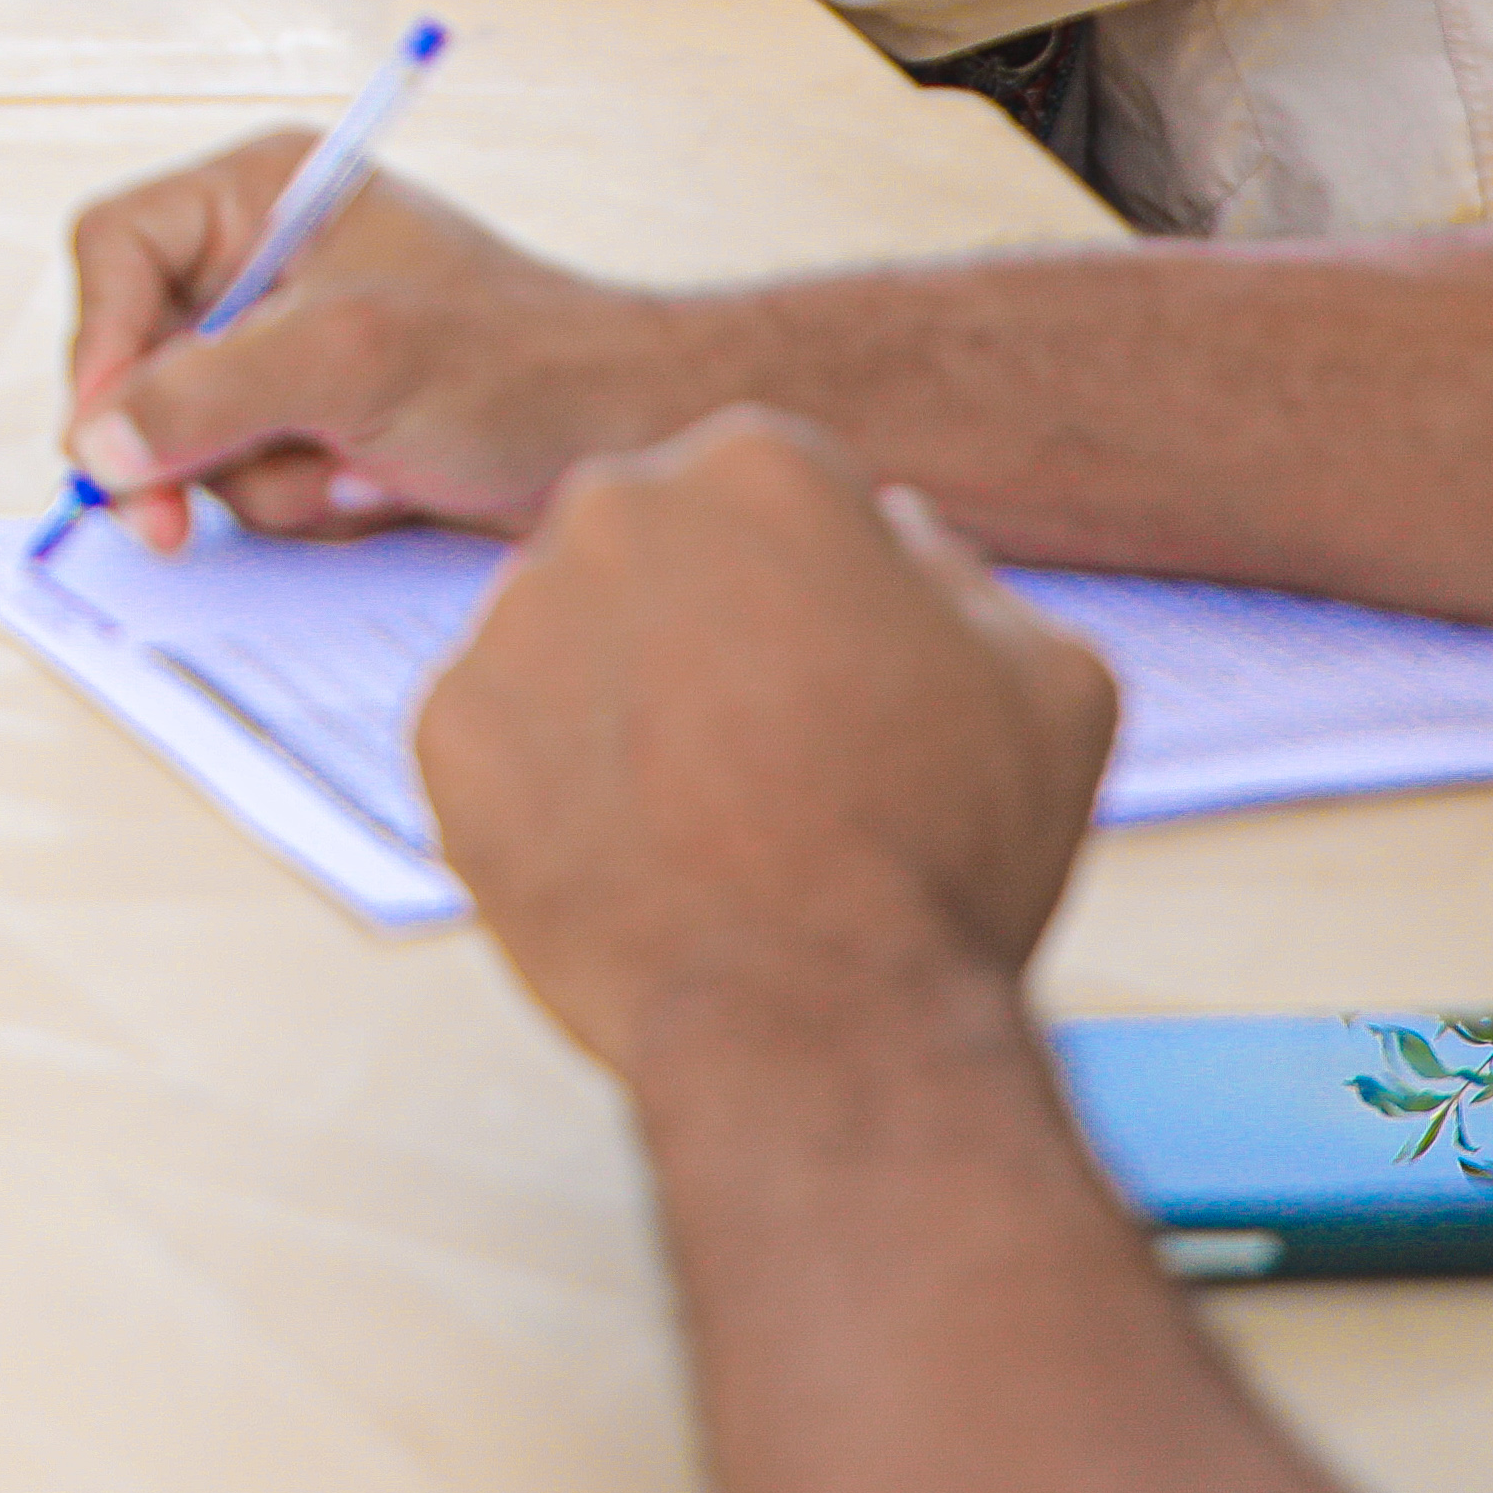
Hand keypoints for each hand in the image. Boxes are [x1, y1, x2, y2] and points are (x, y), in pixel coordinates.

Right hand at [57, 129, 691, 553]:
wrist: (636, 436)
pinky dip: (307, 503)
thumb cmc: (524, 365)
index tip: (107, 439)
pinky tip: (381, 488)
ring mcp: (285, 349)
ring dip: (267, 480)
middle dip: (186, 442)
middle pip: (132, 358)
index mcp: (264, 194)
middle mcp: (260, 263)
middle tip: (180, 525)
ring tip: (365, 470)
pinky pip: (247, 481)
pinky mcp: (313, 421)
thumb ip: (211, 394)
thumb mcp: (354, 363)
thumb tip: (94, 443)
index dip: (96, 342)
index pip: (114, 248)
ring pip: (187, 437)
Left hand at [420, 411, 1118, 1080]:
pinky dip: (544, 790)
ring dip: (613, 705)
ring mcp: (517, 616)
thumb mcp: (1046, 684)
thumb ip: (962, 575)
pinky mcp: (446, 727)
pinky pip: (495, 735)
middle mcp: (617, 509)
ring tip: (697, 824)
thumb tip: (892, 520)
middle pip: (649, 555)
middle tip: (760, 762)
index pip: (762, 501)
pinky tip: (624, 858)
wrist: (818, 1025)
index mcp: (762, 467)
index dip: (807, 603)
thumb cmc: (949, 855)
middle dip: (693, 633)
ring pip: (564, 641)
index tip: (833, 692)